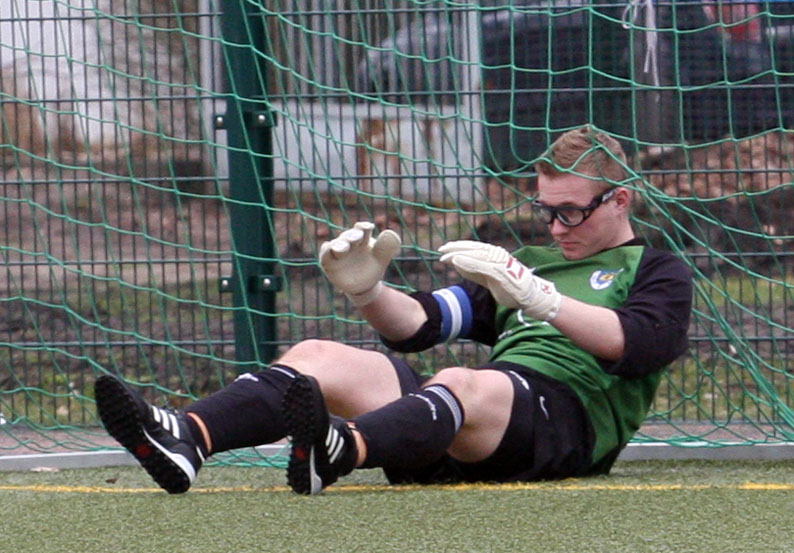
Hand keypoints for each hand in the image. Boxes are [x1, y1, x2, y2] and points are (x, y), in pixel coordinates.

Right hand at [319, 222, 400, 305]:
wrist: (364, 285)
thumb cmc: (372, 267)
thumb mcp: (381, 258)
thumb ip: (386, 247)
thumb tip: (391, 232)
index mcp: (363, 238)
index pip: (362, 229)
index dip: (364, 227)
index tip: (369, 227)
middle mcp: (349, 242)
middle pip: (349, 236)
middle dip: (352, 236)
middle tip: (357, 238)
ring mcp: (338, 251)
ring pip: (335, 245)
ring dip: (338, 245)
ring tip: (341, 250)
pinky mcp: (329, 262)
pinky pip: (325, 255)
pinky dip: (326, 252)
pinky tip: (328, 250)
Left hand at [438, 240, 561, 320]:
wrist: (529, 296)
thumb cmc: (508, 287)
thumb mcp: (487, 277)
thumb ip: (473, 270)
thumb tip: (456, 262)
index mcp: (494, 255)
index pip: (473, 247)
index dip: (458, 246)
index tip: (444, 248)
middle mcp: (497, 255)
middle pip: (473, 248)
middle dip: (456, 247)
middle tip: (440, 249)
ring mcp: (499, 262)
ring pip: (475, 254)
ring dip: (459, 253)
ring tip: (445, 255)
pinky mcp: (501, 271)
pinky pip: (481, 265)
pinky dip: (468, 262)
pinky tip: (457, 261)